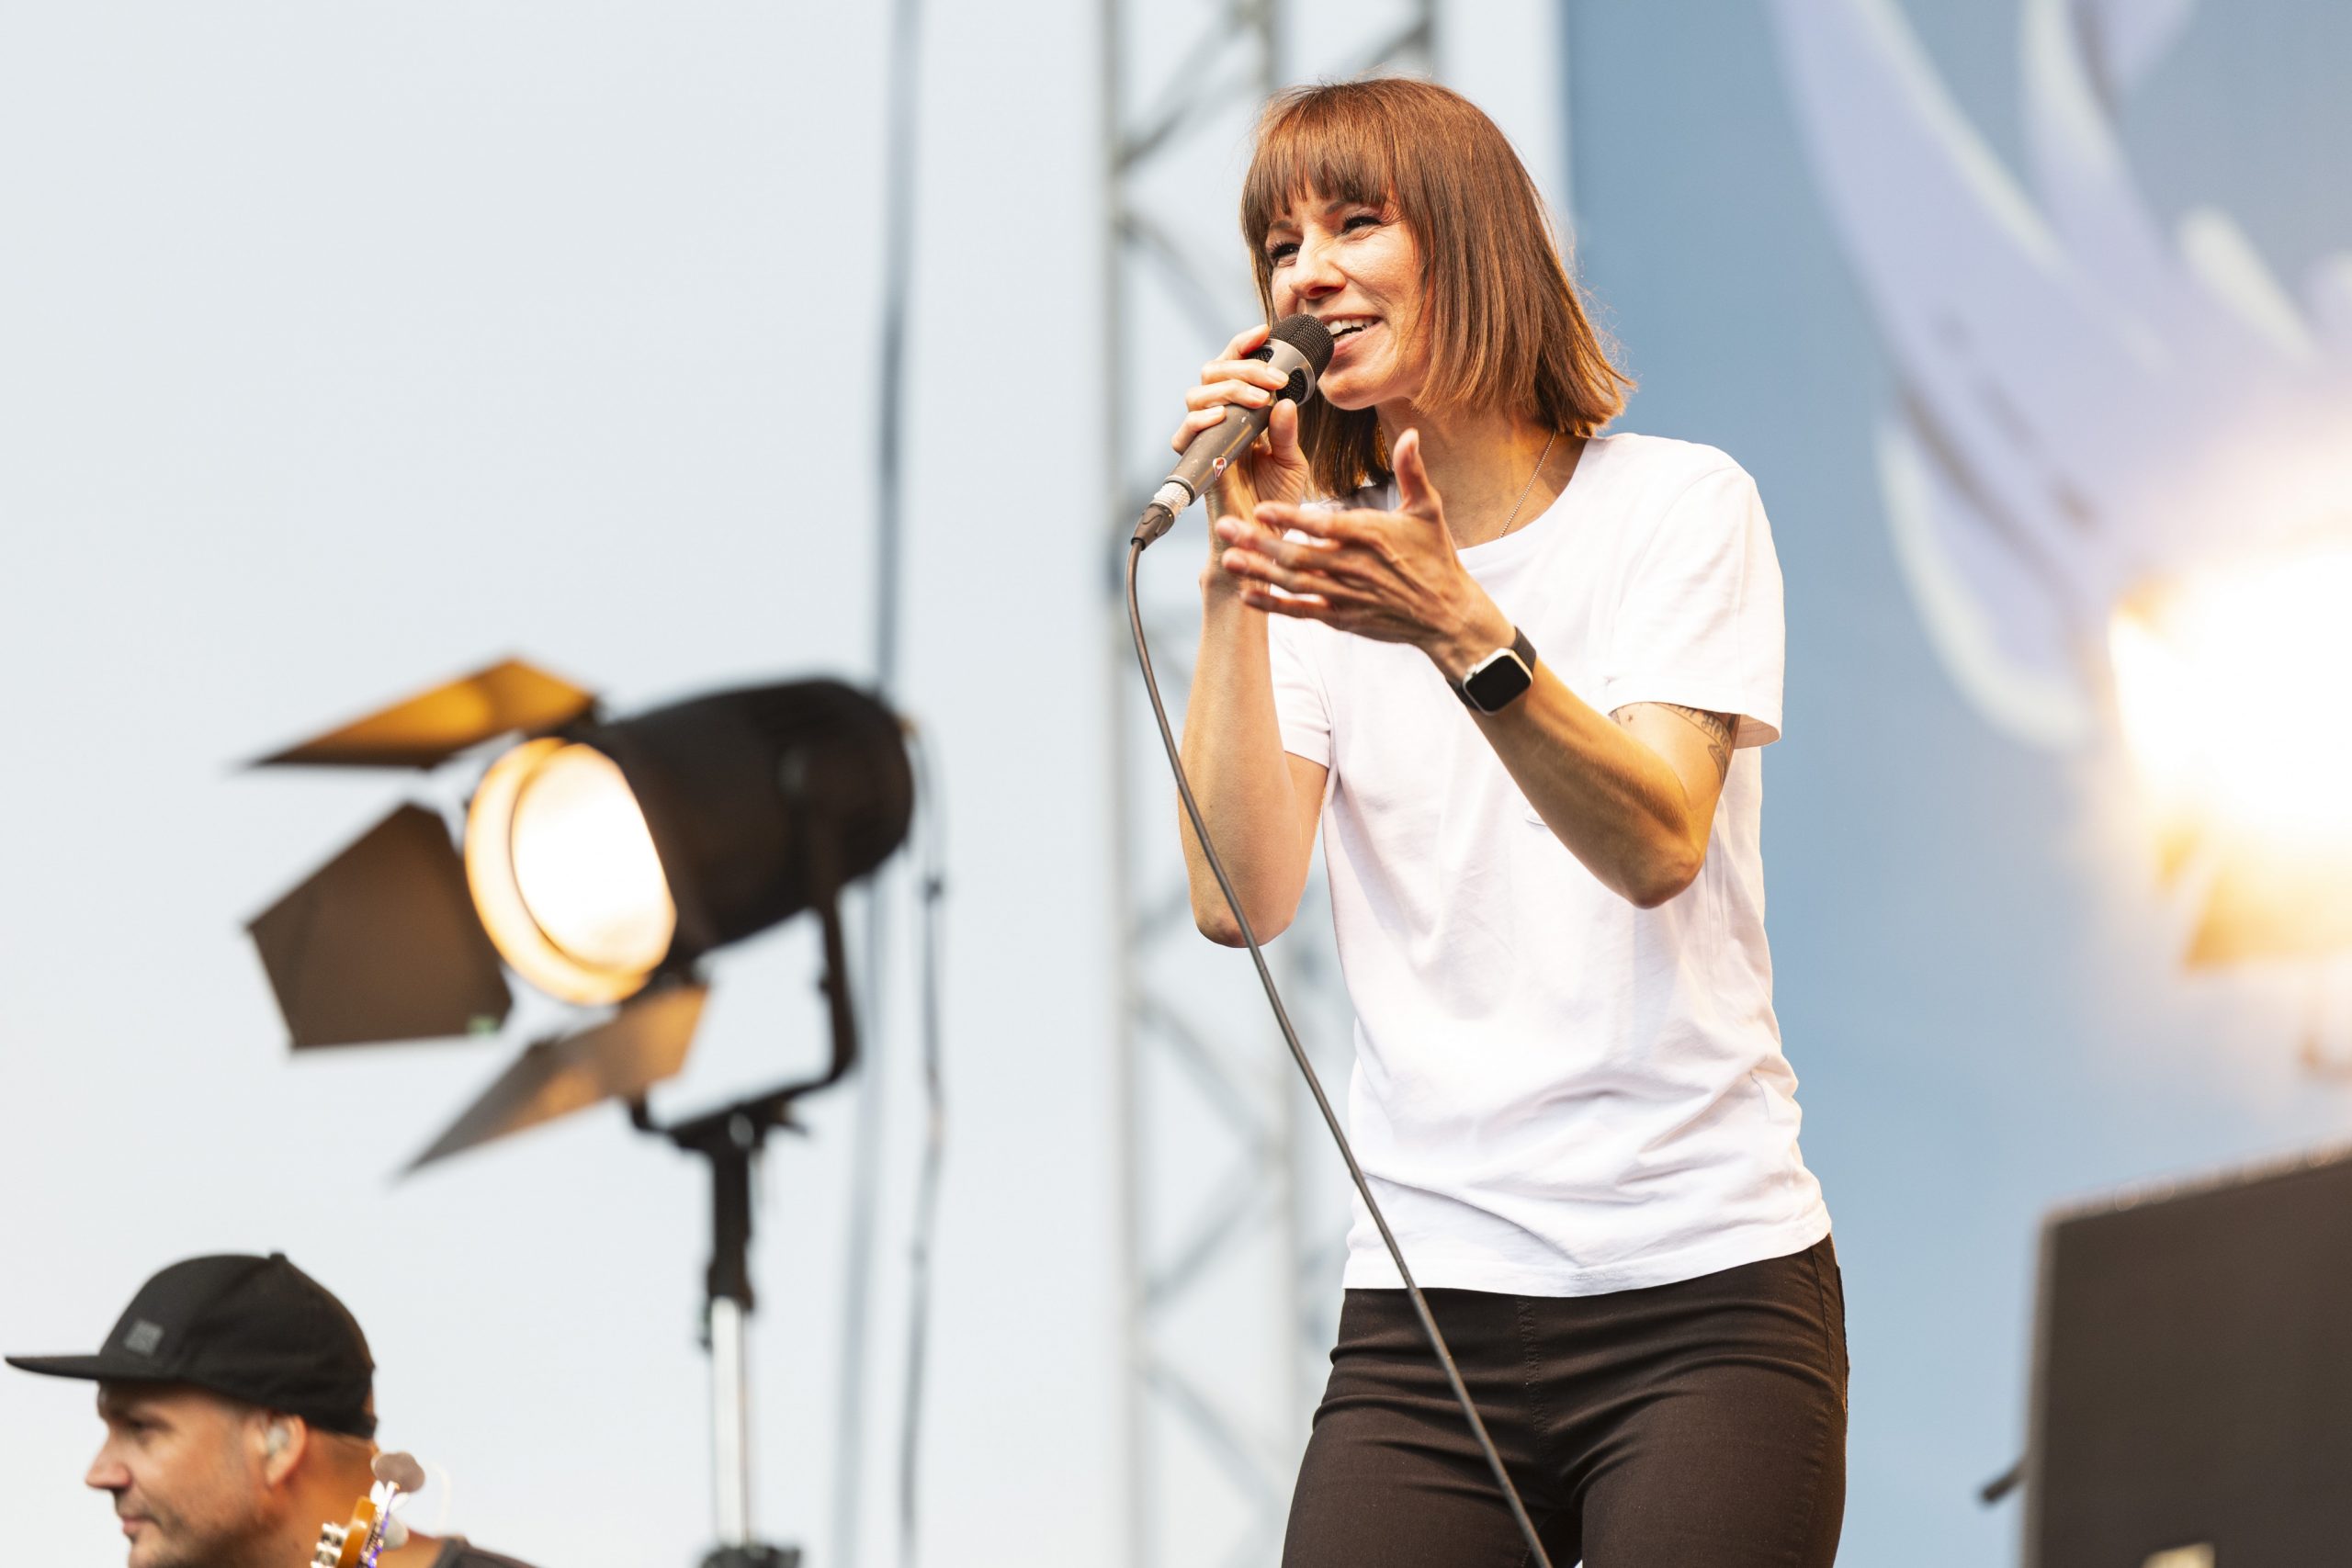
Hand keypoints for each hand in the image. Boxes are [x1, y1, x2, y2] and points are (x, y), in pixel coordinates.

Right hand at [1171, 322, 1312, 527]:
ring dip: (1228, 389)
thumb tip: (1284, 400)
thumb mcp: (1291, 461)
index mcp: (1241, 414)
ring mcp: (1205, 440)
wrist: (1260, 538)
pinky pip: (1184, 433)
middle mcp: (1219, 422)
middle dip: (1243, 366)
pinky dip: (1201, 420)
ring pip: (1197, 396)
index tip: (1264, 332)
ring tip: (1258, 400)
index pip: (1233, 368)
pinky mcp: (1195, 462)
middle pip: (1212, 372)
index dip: (1242, 345)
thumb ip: (1287, 431)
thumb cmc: (1273, 501)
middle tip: (1273, 380)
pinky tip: (1224, 417)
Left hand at [1213, 428, 1513, 678]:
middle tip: (1225, 527)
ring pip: (1294, 584)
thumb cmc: (1435, 557)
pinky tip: (1247, 594)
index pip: (1325, 526)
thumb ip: (1412, 471)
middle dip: (1259, 542)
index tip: (1261, 508)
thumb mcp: (1428, 510)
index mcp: (1372, 536)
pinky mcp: (1342, 617)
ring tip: (1226, 559)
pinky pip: (1302, 611)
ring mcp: (1347, 596)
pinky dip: (1274, 605)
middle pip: (1300, 556)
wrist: (1445, 614)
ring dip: (1258, 572)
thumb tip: (1409, 433)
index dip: (1291, 519)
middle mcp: (1355, 568)